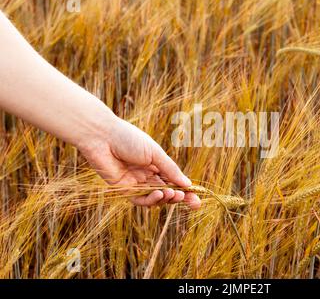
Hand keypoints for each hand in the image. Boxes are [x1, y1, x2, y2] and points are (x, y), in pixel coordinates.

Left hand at [77, 117, 200, 208]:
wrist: (102, 137)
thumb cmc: (128, 139)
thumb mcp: (155, 153)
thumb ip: (170, 170)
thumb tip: (188, 184)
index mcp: (156, 163)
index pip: (174, 180)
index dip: (185, 190)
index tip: (198, 199)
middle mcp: (147, 174)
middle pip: (167, 191)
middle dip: (179, 198)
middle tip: (190, 201)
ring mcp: (135, 183)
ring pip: (155, 198)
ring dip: (166, 198)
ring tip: (172, 194)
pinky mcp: (123, 190)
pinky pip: (139, 200)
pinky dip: (151, 200)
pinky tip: (158, 194)